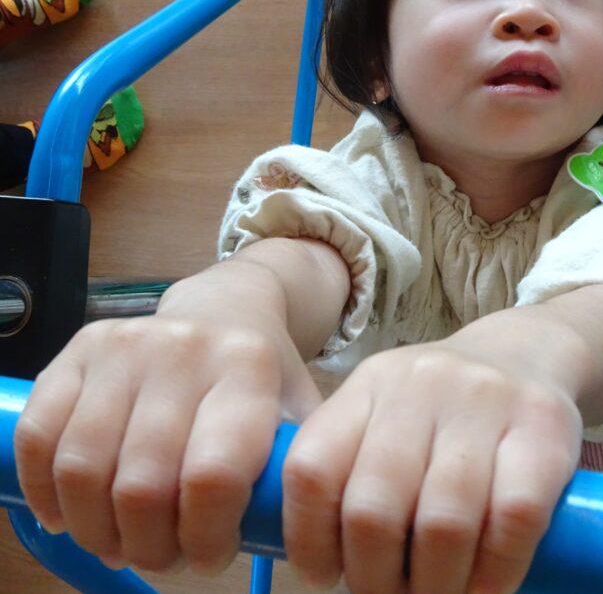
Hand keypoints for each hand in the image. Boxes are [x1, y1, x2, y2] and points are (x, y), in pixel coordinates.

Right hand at [14, 313, 318, 572]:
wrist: (226, 309)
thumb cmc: (261, 377)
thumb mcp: (298, 413)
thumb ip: (295, 469)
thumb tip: (284, 534)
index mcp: (248, 367)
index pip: (213, 477)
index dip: (205, 537)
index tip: (211, 556)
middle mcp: (186, 349)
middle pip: (142, 484)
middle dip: (150, 545)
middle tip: (163, 556)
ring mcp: (126, 345)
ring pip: (83, 469)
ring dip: (97, 528)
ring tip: (122, 542)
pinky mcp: (79, 349)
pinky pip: (39, 436)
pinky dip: (45, 490)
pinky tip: (69, 514)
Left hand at [282, 335, 582, 593]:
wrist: (529, 351)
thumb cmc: (446, 407)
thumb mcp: (388, 413)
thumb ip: (352, 467)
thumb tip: (321, 562)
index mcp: (370, 385)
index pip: (312, 470)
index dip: (309, 541)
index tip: (326, 576)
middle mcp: (420, 384)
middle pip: (373, 510)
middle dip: (375, 579)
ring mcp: (484, 400)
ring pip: (443, 524)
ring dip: (438, 586)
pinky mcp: (544, 425)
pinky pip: (513, 519)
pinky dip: (497, 571)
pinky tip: (488, 584)